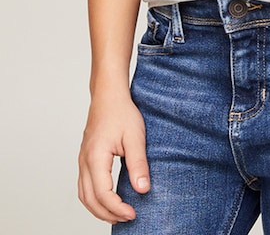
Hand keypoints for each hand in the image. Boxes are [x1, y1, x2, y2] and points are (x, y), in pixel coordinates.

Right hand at [78, 92, 149, 223]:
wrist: (108, 95)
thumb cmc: (121, 112)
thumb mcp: (135, 137)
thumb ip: (138, 164)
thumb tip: (142, 189)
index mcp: (95, 157)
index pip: (103, 193)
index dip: (117, 208)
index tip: (133, 213)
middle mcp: (84, 161)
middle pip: (89, 199)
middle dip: (107, 213)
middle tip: (127, 218)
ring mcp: (82, 160)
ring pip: (84, 194)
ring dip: (98, 208)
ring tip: (117, 214)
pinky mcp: (85, 158)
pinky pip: (84, 185)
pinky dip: (94, 198)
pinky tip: (108, 199)